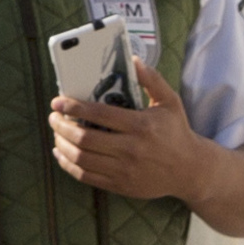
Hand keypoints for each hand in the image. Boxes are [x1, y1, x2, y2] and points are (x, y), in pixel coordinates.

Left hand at [49, 59, 212, 201]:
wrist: (189, 169)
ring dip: (61, 144)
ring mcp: (125, 169)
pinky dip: (67, 164)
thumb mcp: (169, 102)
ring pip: (81, 158)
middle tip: (53, 117)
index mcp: (141, 126)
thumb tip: (133, 59)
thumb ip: (152, 80)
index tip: (58, 102)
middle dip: (62, 126)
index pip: (100, 114)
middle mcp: (131, 149)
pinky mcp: (120, 185)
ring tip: (56, 132)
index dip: (74, 107)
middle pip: (85, 138)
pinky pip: (85, 175)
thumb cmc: (176, 131)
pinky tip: (60, 152)